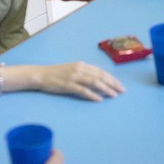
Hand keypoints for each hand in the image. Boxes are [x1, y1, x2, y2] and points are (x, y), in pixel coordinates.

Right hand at [2, 62, 125, 100]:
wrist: (40, 75)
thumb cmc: (56, 74)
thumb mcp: (72, 70)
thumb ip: (84, 73)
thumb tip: (98, 80)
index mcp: (82, 65)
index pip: (101, 71)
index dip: (112, 78)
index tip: (120, 85)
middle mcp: (80, 69)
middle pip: (100, 76)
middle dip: (113, 84)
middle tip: (122, 91)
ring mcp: (74, 77)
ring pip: (94, 82)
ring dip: (106, 89)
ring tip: (114, 95)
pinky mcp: (68, 85)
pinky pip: (83, 90)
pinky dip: (92, 94)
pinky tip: (99, 99)